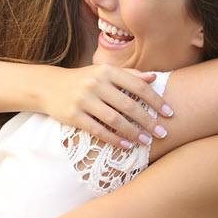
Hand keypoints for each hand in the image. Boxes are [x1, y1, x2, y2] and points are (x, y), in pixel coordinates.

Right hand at [42, 65, 172, 148]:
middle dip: (148, 121)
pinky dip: (114, 139)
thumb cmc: (82, 80)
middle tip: (162, 133)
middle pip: (128, 105)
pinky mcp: (73, 115)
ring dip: (133, 133)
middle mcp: (95, 83)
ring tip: (146, 142)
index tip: (170, 113)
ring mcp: (83, 100)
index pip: (137, 86)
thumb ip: (129, 75)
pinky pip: (98, 130)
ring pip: (114, 119)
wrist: (48, 87)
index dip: (156, 100)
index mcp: (106, 71)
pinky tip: (126, 146)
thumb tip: (154, 78)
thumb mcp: (103, 73)